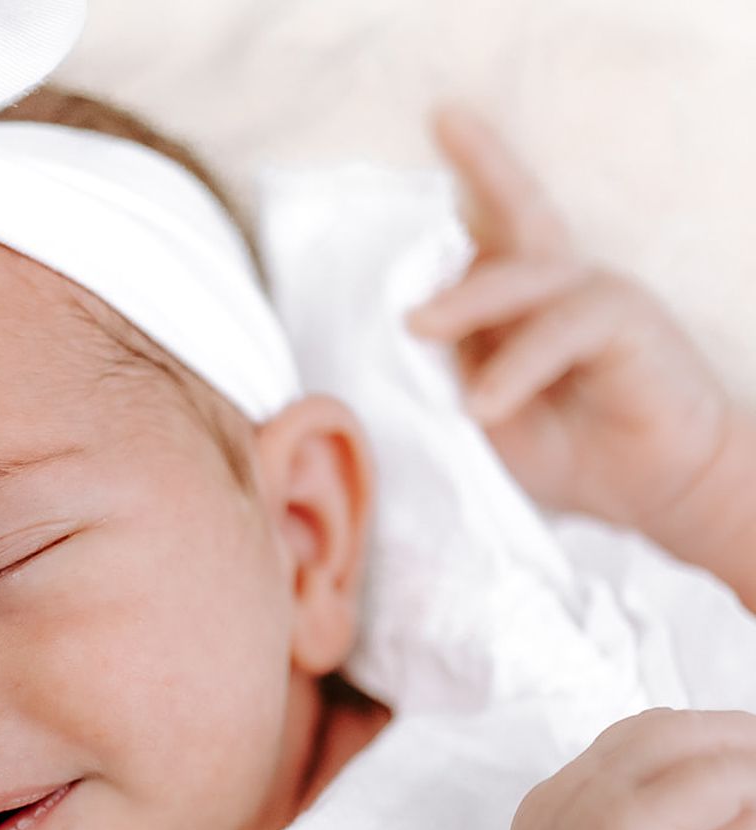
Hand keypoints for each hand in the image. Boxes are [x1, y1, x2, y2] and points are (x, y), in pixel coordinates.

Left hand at [406, 104, 735, 544]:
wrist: (656, 490)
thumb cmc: (567, 450)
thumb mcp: (482, 412)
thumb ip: (448, 368)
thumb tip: (396, 331)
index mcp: (521, 300)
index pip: (492, 226)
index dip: (475, 169)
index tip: (444, 116)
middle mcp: (559, 284)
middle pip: (518, 213)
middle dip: (484, 167)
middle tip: (439, 134)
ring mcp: (595, 296)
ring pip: (521, 278)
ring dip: (465, 302)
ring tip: (417, 329)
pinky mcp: (626, 322)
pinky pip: (559, 331)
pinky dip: (515, 367)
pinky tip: (482, 404)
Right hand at [472, 709, 755, 829]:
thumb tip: (733, 826)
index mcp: (564, 802)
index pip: (638, 744)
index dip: (697, 759)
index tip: (740, 803)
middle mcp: (575, 789)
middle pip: (665, 728)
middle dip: (731, 749)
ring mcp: (599, 801)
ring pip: (690, 740)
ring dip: (745, 769)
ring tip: (753, 824)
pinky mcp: (634, 825)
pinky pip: (721, 778)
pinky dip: (754, 788)